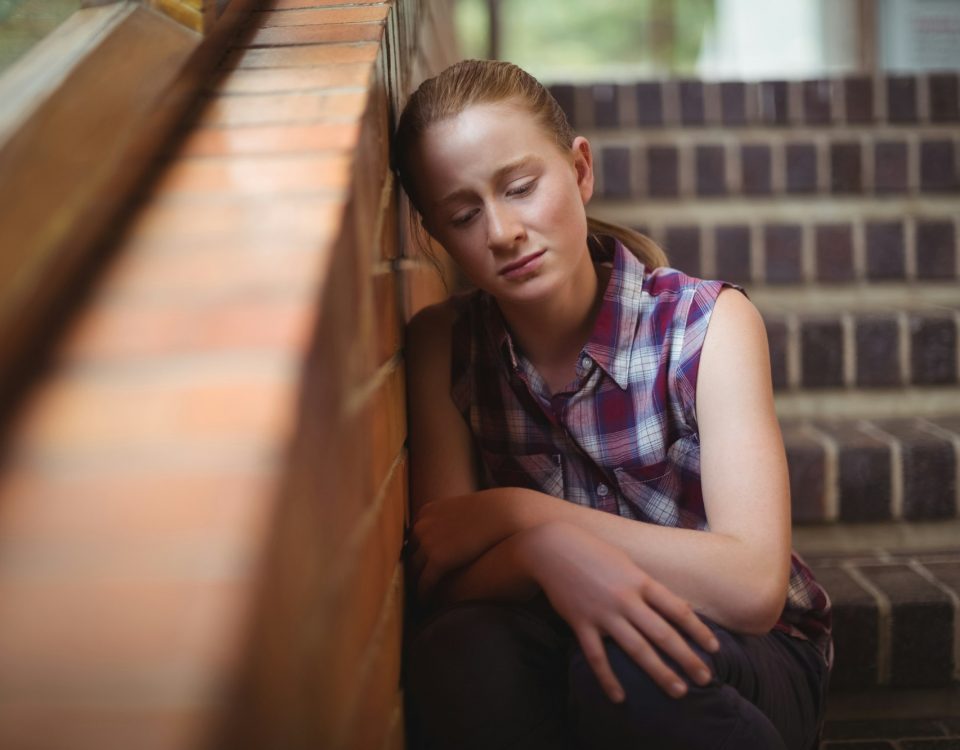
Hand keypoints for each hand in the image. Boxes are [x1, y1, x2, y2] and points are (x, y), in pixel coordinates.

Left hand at [408, 494, 512, 598]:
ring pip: (414, 570)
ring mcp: (427, 542)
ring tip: (421, 595)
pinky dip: (423, 593)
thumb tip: (455, 532)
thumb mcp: (464, 510)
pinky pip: (425, 582)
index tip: (419, 566)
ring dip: (416, 584)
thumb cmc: (493, 513)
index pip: (414, 538)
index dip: (417, 554)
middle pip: (410, 554)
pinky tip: (426, 602)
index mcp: (427, 512)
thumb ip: (453, 521)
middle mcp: (422, 525)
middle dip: (412, 569)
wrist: (506, 514)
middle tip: (415, 585)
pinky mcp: (438, 559)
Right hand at [518, 521, 719, 702]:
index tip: (714, 649)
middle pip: (663, 634)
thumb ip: (650, 586)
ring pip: (637, 648)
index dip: (699, 631)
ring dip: (660, 672)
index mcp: (640, 581)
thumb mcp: (627, 563)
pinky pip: (596, 656)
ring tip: (679, 691)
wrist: (553, 547)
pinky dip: (608, 678)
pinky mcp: (581, 623)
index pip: (678, 610)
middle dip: (687, 658)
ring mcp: (603, 613)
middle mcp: (626, 598)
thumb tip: (679, 607)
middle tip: (705, 678)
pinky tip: (619, 697)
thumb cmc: (594, 552)